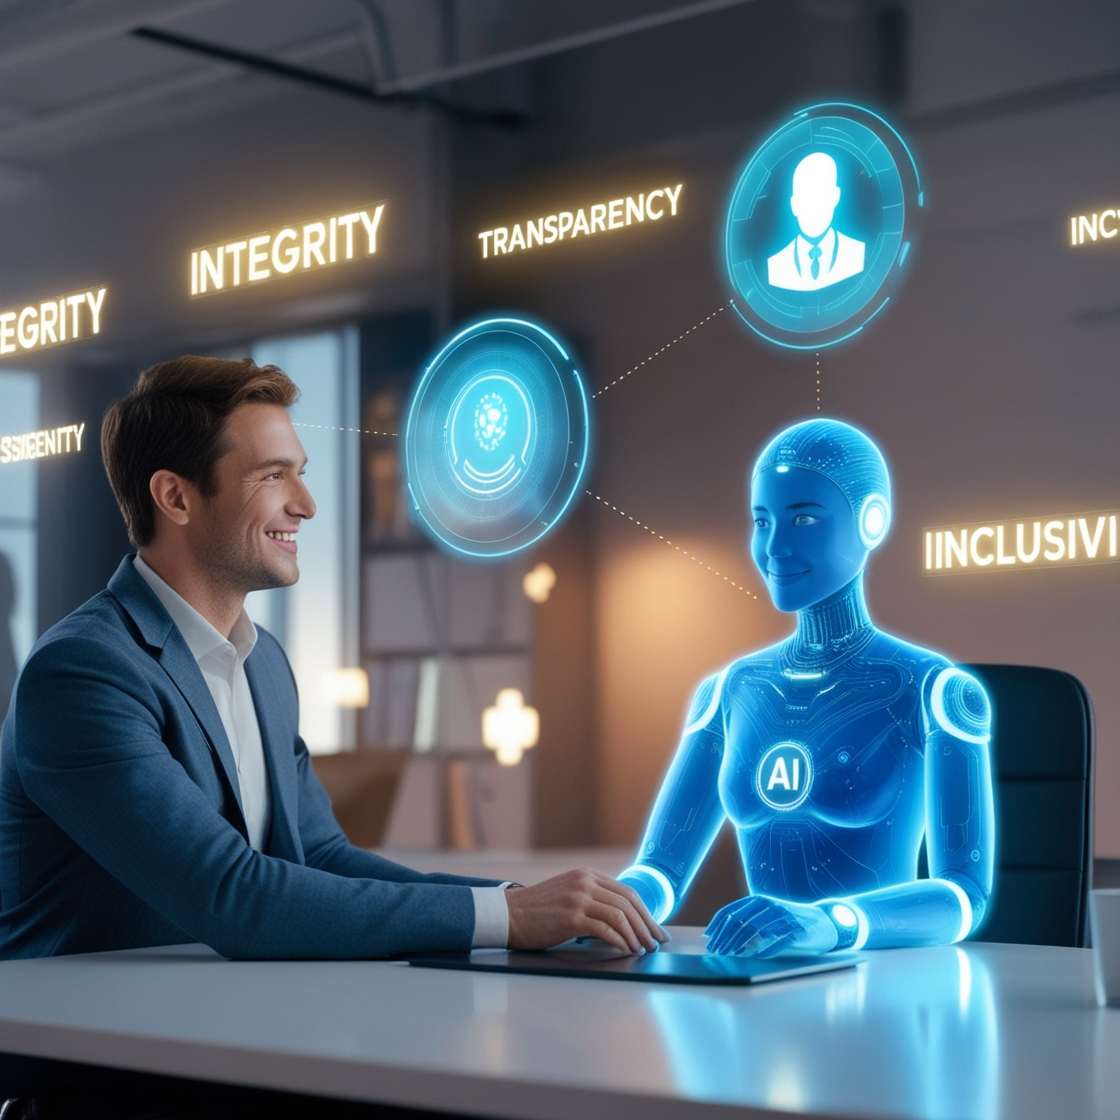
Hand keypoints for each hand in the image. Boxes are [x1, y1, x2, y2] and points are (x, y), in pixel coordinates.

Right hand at [505, 868, 668, 953]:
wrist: (508, 914)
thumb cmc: (538, 911)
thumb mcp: (568, 894)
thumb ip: (592, 899)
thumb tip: (623, 920)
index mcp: (587, 875)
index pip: (627, 892)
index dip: (646, 913)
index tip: (656, 929)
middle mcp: (585, 882)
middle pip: (628, 903)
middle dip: (647, 925)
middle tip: (657, 943)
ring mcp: (578, 898)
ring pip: (620, 915)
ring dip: (636, 935)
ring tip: (643, 949)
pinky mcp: (571, 917)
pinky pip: (605, 929)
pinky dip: (620, 941)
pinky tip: (625, 950)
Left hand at [704, 894, 838, 957]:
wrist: (820, 922)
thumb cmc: (786, 922)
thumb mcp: (765, 918)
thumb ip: (746, 925)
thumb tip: (720, 938)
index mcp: (757, 901)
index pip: (731, 911)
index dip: (717, 925)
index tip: (709, 939)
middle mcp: (768, 905)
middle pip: (740, 921)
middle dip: (725, 937)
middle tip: (717, 951)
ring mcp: (783, 915)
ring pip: (756, 929)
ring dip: (741, 943)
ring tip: (732, 954)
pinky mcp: (796, 929)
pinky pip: (777, 939)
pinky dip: (766, 948)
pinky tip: (756, 956)